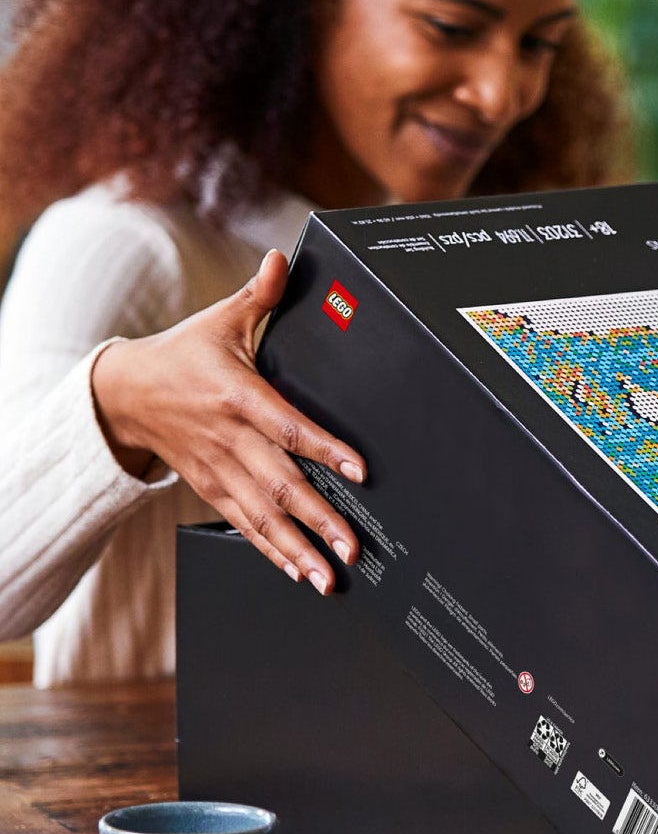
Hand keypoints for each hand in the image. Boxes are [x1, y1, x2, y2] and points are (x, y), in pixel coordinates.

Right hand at [91, 250, 364, 594]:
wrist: (123, 393)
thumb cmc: (183, 355)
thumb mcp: (221, 319)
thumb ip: (262, 294)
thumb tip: (284, 258)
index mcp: (238, 396)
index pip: (287, 426)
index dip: (324, 449)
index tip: (358, 471)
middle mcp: (230, 439)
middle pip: (280, 483)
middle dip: (318, 517)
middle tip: (353, 545)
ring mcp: (218, 469)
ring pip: (263, 514)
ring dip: (299, 547)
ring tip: (332, 574)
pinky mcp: (210, 489)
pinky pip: (244, 525)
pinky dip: (272, 551)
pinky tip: (300, 573)